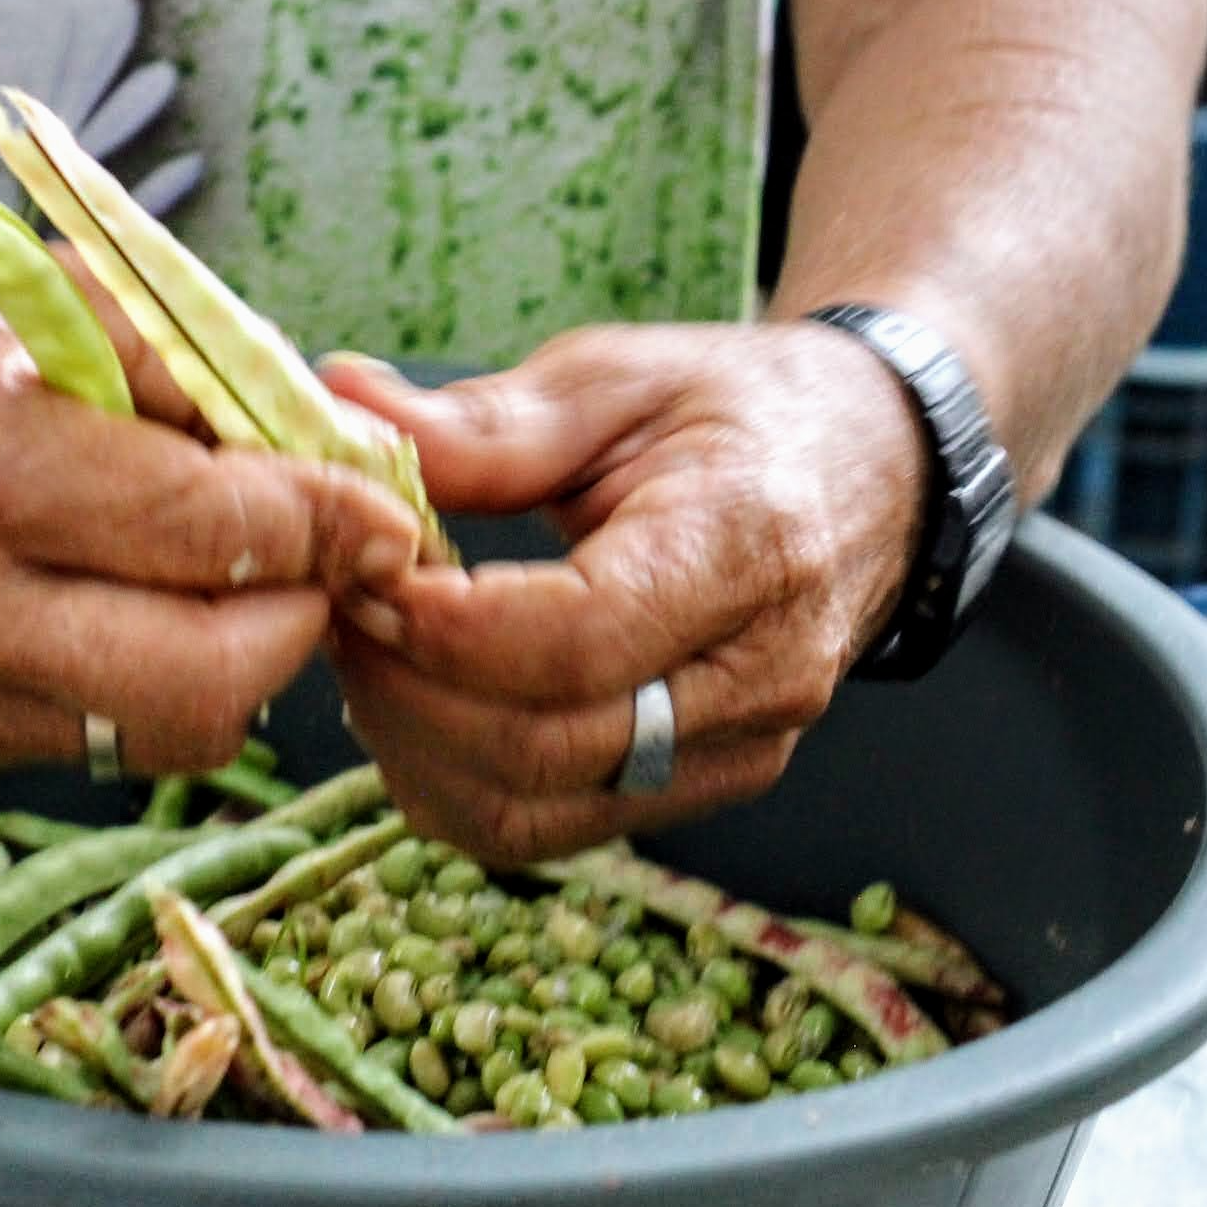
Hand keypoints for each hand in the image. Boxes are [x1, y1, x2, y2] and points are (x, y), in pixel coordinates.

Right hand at [0, 243, 423, 772]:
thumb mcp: (46, 298)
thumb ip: (200, 372)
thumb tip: (346, 456)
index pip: (209, 534)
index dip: (329, 527)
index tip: (382, 510)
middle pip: (207, 680)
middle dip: (301, 620)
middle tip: (322, 559)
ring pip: (174, 733)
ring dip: (243, 662)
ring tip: (236, 576)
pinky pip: (114, 741)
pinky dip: (165, 681)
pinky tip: (146, 605)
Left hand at [318, 322, 929, 864]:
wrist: (866, 474)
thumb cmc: (733, 415)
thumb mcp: (619, 378)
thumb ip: (485, 421)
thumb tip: (344, 407)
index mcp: (748, 547)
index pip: (576, 642)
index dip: (440, 628)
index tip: (360, 573)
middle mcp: (758, 677)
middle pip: (541, 749)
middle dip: (404, 690)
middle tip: (340, 608)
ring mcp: (734, 754)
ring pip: (528, 816)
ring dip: (412, 748)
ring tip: (370, 652)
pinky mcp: (695, 794)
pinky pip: (541, 828)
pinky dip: (449, 780)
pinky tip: (417, 698)